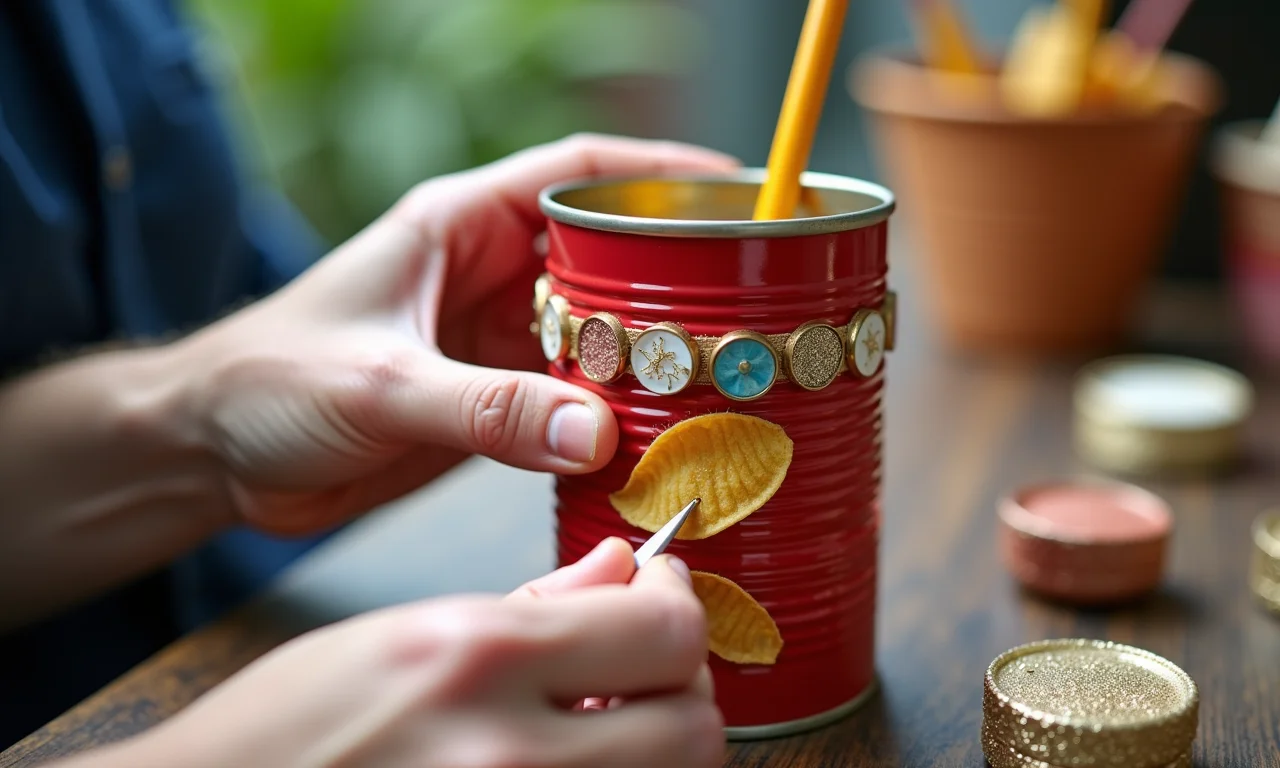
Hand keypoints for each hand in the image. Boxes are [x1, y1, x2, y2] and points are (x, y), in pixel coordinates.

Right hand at [88, 540, 721, 767]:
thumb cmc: (282, 728)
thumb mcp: (400, 634)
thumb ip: (532, 604)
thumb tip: (623, 570)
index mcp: (476, 658)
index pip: (667, 631)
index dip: (678, 604)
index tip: (660, 591)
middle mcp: (505, 755)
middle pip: (696, 728)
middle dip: (683, 687)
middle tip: (645, 666)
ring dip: (657, 744)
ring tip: (605, 718)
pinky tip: (569, 757)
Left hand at [173, 134, 738, 532]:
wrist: (213, 454)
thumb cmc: (269, 383)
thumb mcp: (378, 384)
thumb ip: (483, 409)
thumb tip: (594, 432)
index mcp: (460, 227)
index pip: (579, 173)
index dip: (661, 170)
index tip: (738, 189)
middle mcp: (488, 276)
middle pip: (609, 256)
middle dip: (679, 273)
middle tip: (756, 300)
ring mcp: (494, 343)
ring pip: (600, 334)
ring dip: (654, 355)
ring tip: (727, 377)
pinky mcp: (490, 404)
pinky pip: (573, 400)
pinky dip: (617, 416)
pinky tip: (660, 438)